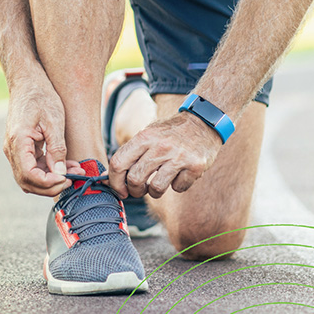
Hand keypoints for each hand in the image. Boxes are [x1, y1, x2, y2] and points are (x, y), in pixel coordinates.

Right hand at [2, 80, 74, 196]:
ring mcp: (14, 149)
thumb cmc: (41, 96)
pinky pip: (32, 167)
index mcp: (18, 142)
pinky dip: (48, 170)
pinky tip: (66, 165)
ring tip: (74, 172)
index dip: (48, 182)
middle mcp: (11, 149)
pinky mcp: (20, 148)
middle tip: (72, 181)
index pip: (29, 175)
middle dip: (50, 186)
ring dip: (50, 180)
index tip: (66, 179)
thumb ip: (57, 149)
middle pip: (27, 181)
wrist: (27, 82)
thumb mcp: (54, 121)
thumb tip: (60, 173)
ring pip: (29, 177)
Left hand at [108, 110, 222, 198]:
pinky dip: (178, 185)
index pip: (118, 163)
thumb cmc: (170, 132)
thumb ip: (131, 154)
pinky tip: (180, 174)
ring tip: (158, 185)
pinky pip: (178, 188)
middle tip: (139, 190)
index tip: (120, 190)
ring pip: (155, 189)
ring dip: (154, 192)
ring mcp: (178, 156)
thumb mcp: (149, 134)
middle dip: (134, 191)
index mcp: (145, 137)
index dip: (114, 182)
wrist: (204, 121)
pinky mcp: (195, 166)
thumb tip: (109, 179)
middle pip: (135, 179)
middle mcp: (160, 146)